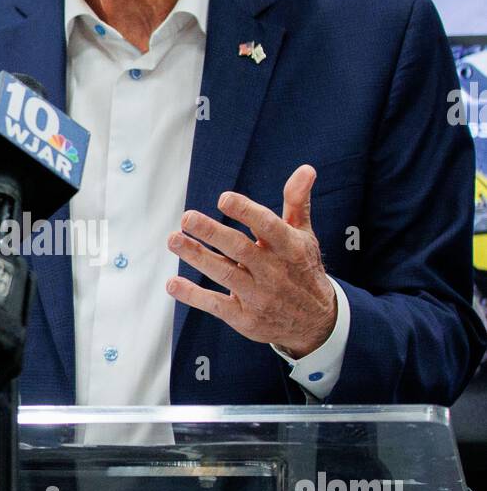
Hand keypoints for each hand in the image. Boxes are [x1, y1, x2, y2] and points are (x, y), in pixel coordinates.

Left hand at [166, 164, 337, 357]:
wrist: (315, 322)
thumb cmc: (302, 269)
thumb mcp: (304, 236)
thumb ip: (297, 202)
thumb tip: (306, 168)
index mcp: (289, 247)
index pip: (267, 226)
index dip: (246, 212)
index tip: (224, 199)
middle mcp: (273, 271)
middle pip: (240, 249)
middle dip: (212, 233)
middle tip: (187, 218)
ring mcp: (258, 296)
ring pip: (224, 273)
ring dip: (197, 257)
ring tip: (173, 240)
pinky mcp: (245, 318)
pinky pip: (216, 304)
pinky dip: (193, 295)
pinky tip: (173, 284)